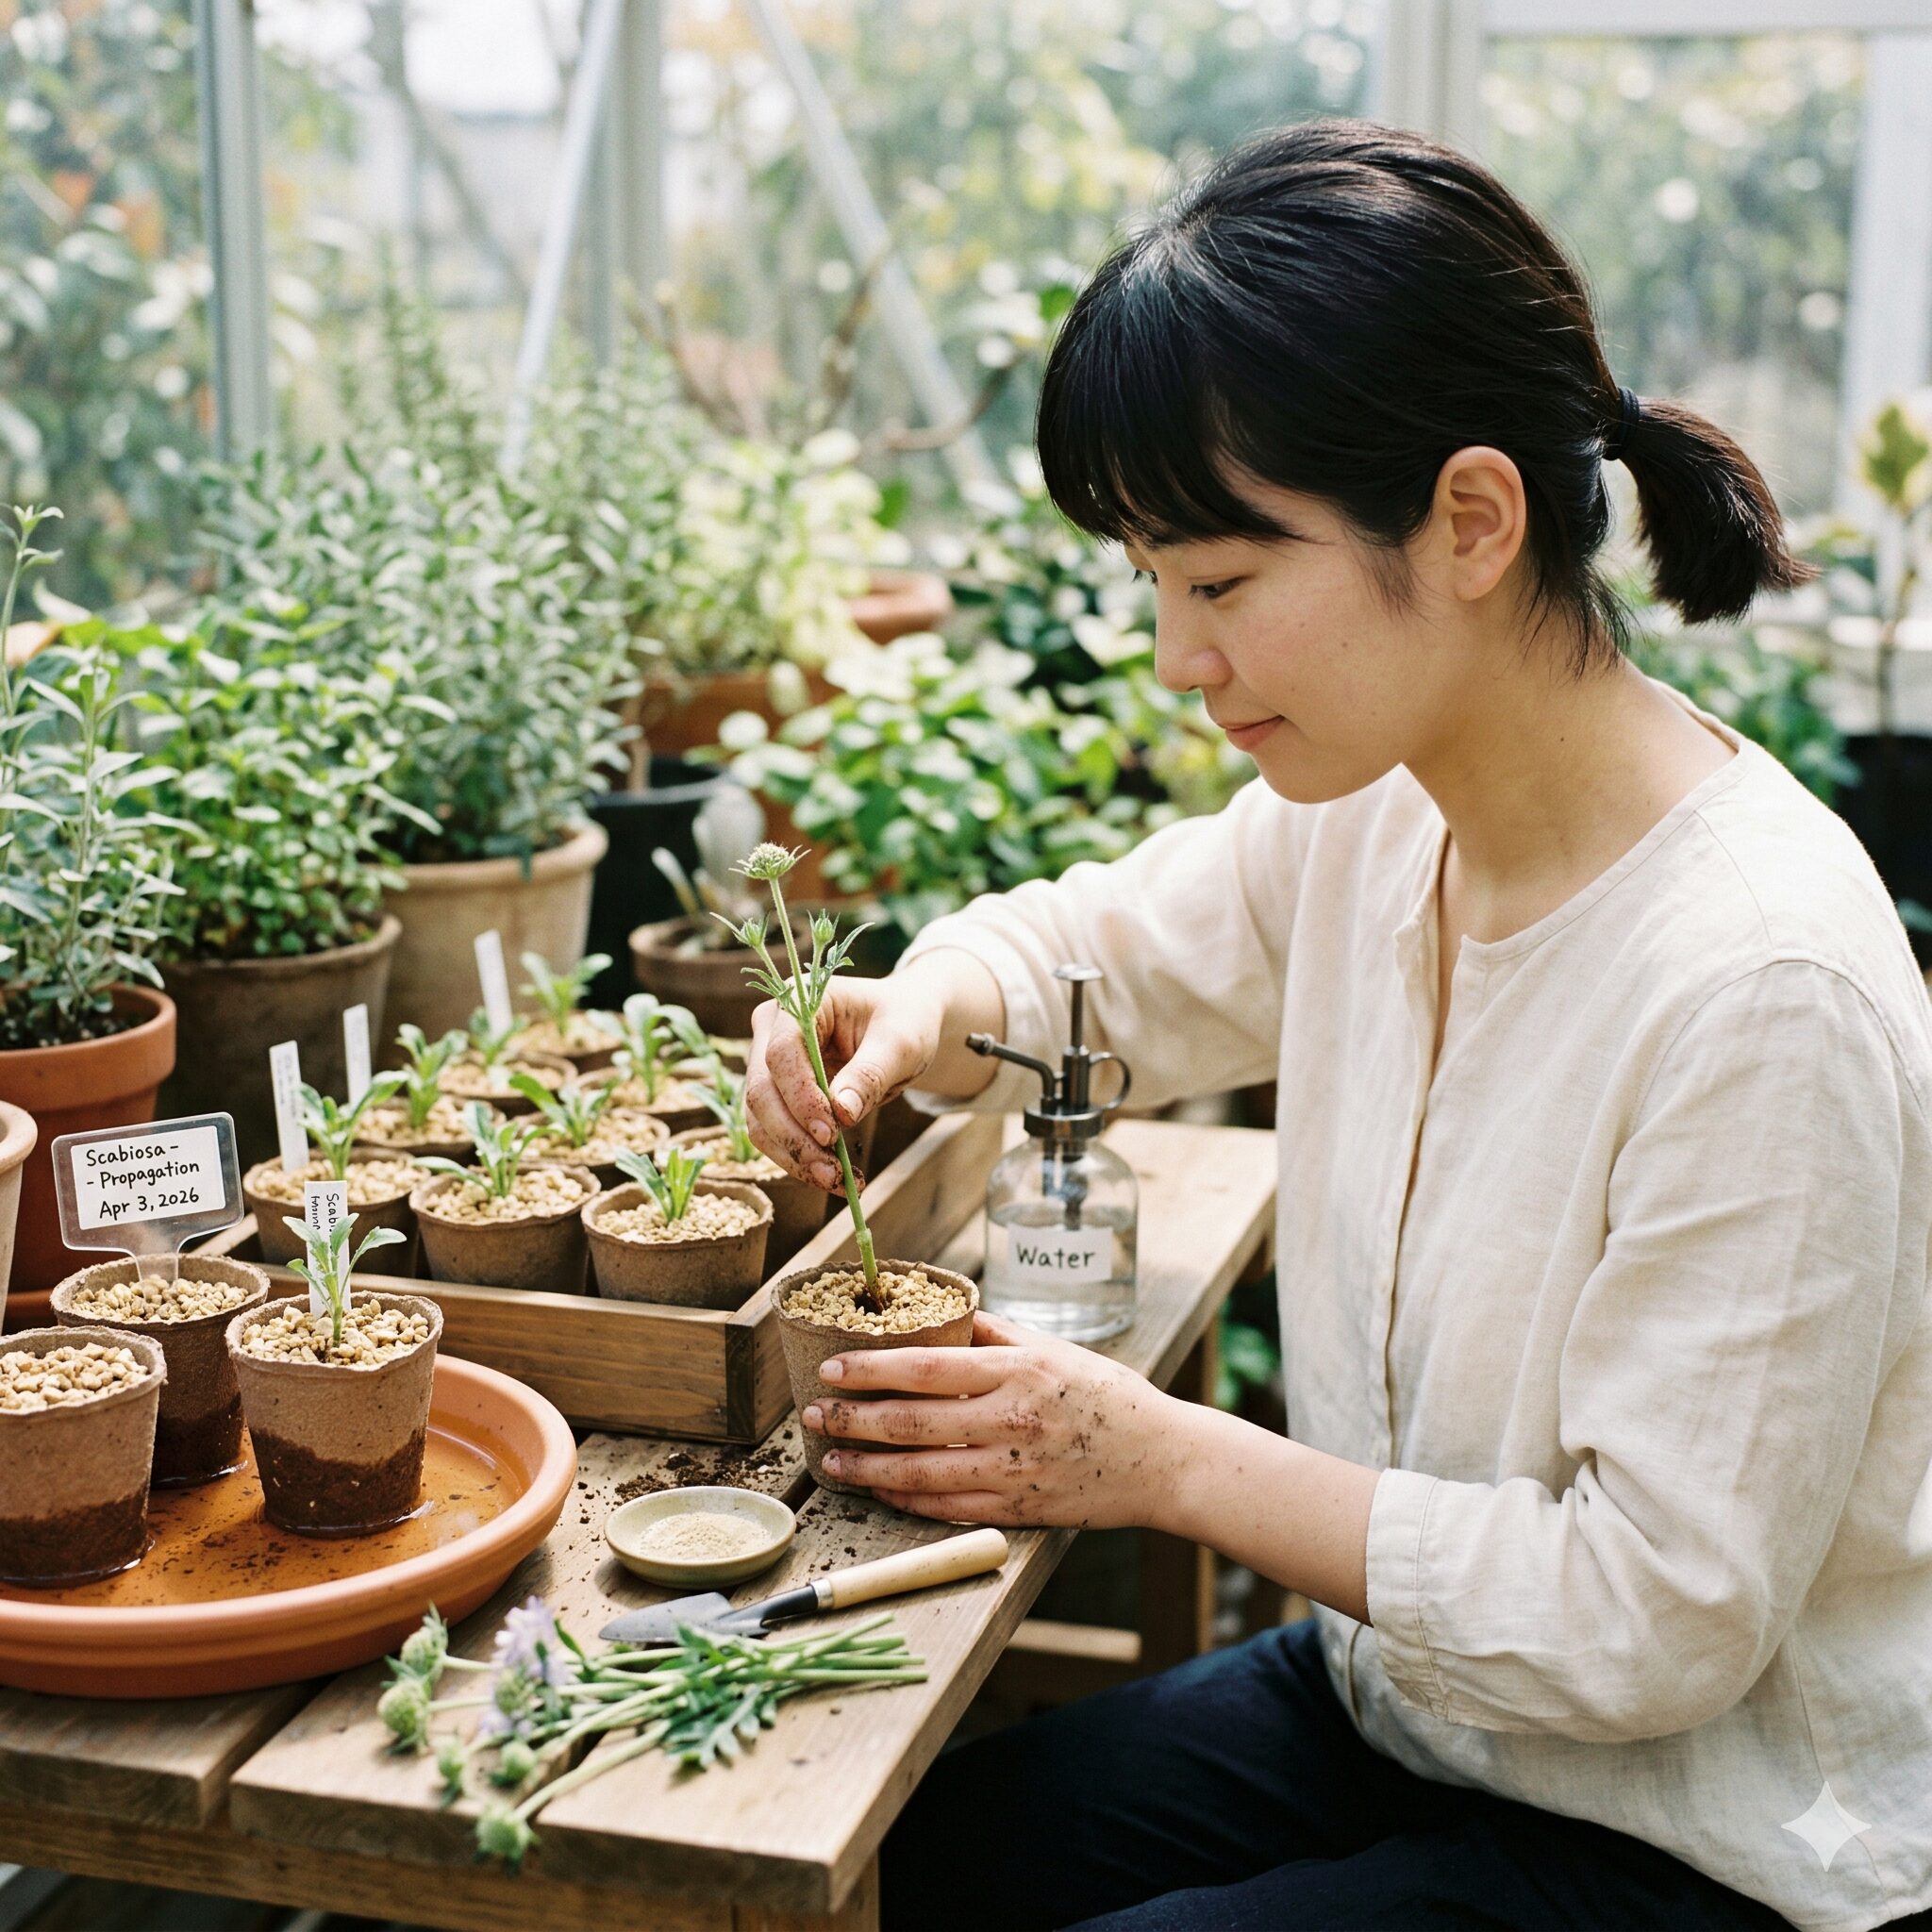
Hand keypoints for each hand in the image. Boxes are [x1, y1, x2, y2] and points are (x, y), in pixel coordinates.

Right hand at [743, 972, 947, 1190]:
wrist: (902, 1025)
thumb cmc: (904, 1021)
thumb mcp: (901, 1042)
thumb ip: (870, 1073)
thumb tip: (842, 1112)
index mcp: (799, 1001)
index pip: (782, 1053)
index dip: (801, 1097)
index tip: (831, 1133)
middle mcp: (772, 1029)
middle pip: (762, 1090)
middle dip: (794, 1137)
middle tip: (833, 1170)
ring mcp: (767, 1062)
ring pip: (760, 1119)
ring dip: (793, 1156)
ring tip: (836, 1181)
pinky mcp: (777, 1093)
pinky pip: (773, 1132)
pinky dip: (798, 1159)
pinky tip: (833, 1176)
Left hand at [800, 1312, 1190, 1528]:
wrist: (1162, 1461)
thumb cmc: (1109, 1396)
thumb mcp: (1055, 1348)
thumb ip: (996, 1333)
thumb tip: (944, 1314)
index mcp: (1018, 1371)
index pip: (926, 1367)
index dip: (871, 1369)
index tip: (832, 1367)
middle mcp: (1011, 1421)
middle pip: (911, 1423)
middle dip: (852, 1419)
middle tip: (813, 1414)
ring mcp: (1012, 1470)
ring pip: (919, 1473)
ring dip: (867, 1466)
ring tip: (832, 1458)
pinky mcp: (1017, 1508)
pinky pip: (945, 1507)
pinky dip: (905, 1499)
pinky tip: (879, 1487)